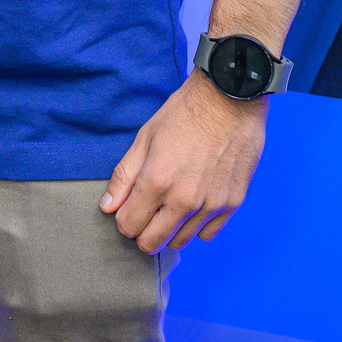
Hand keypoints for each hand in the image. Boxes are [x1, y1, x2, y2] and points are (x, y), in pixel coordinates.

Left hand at [100, 69, 266, 252]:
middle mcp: (185, 199)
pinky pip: (207, 234)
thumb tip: (108, 206)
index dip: (124, 220)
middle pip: (153, 242)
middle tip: (145, 214)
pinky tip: (192, 206)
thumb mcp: (145, 137)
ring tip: (169, 207)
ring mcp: (211, 204)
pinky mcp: (232, 204)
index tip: (128, 210)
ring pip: (181, 242)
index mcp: (157, 180)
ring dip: (169, 230)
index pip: (129, 225)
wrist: (228, 100)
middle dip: (143, 232)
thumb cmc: (184, 114)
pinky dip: (196, 226)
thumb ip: (125, 176)